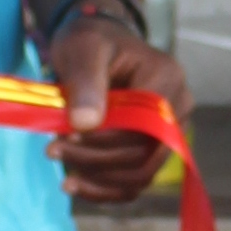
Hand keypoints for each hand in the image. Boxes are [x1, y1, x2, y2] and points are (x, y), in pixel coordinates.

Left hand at [49, 10, 190, 212]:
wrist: (95, 43)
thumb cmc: (90, 41)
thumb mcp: (83, 50)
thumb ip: (86, 83)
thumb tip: (86, 124)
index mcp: (167, 80)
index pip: (143, 128)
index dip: (104, 140)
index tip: (63, 135)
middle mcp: (178, 108)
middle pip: (143, 155)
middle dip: (94, 159)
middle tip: (52, 149)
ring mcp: (170, 132)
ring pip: (140, 174)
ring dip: (97, 178)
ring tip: (60, 163)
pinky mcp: (154, 148)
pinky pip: (136, 182)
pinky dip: (106, 189)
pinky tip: (75, 184)